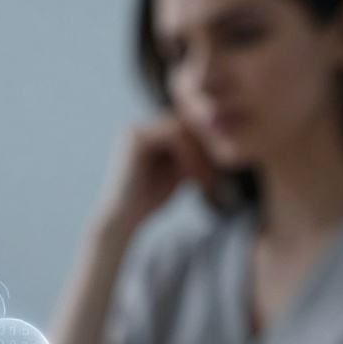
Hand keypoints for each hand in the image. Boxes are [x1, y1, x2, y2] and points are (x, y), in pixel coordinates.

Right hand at [98, 113, 215, 233]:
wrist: (122, 219)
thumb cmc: (150, 199)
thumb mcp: (178, 172)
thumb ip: (192, 154)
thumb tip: (220, 140)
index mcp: (149, 133)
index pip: (186, 127)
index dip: (204, 148)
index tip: (210, 175)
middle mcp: (141, 127)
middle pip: (186, 124)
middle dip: (203, 150)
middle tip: (209, 177)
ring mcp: (137, 130)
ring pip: (183, 128)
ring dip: (198, 154)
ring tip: (201, 179)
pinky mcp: (136, 138)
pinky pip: (174, 135)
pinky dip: (188, 155)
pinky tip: (189, 176)